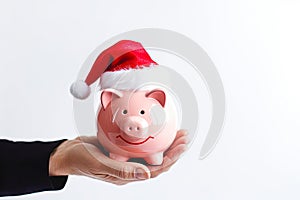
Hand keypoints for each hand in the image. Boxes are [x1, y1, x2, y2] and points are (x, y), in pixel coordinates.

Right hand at [49, 130, 187, 184]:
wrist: (67, 153)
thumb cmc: (80, 160)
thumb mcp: (99, 164)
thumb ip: (121, 170)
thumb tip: (146, 175)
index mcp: (127, 175)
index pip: (155, 169)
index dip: (171, 159)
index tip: (181, 147)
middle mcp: (130, 166)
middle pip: (157, 159)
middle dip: (173, 149)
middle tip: (184, 136)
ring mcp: (127, 156)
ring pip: (151, 150)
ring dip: (165, 141)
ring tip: (177, 131)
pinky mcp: (122, 147)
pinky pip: (140, 142)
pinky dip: (150, 135)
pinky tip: (155, 126)